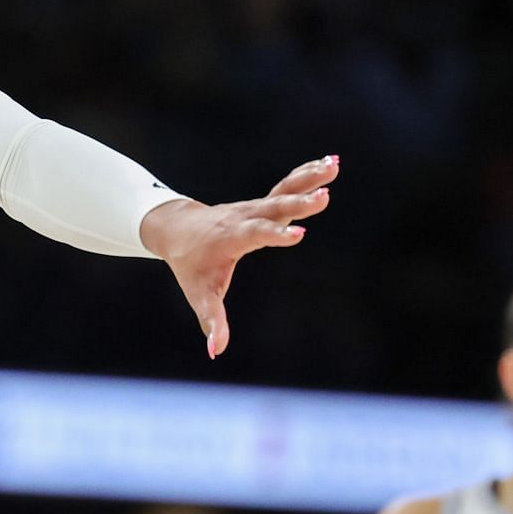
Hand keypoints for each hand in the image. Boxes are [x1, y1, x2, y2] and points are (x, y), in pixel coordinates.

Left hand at [140, 156, 338, 356]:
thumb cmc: (189, 264)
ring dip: (310, 178)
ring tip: (335, 165)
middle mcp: (246, 217)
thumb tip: (215, 351)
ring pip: (284, 189)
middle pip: (275, 206)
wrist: (177, 228)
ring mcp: (255, 206)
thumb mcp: (199, 293)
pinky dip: (307, 173)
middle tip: (325, 196)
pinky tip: (331, 162)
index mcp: (232, 238)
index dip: (276, 234)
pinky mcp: (263, 202)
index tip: (300, 234)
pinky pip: (287, 185)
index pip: (256, 234)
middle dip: (299, 202)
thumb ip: (211, 320)